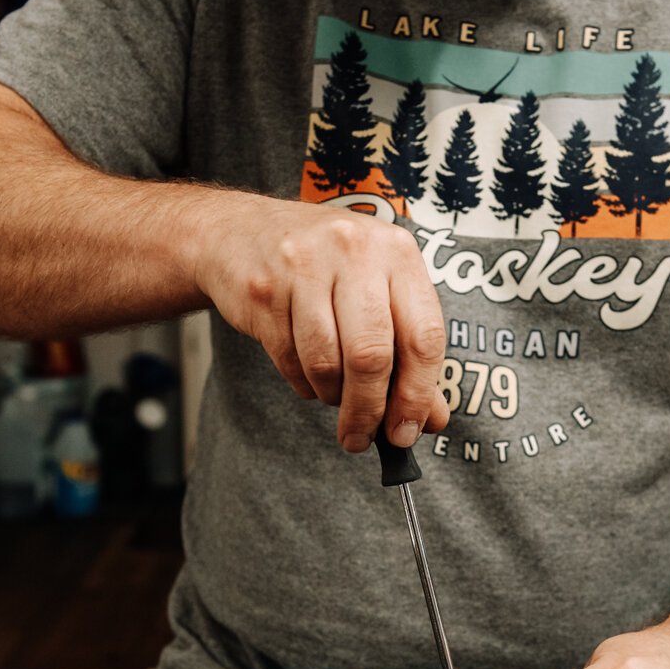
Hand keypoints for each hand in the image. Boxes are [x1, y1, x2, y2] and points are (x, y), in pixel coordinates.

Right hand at [192, 194, 449, 451]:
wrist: (239, 231)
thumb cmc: (325, 267)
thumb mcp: (377, 292)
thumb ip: (409, 353)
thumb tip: (430, 420)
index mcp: (397, 252)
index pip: (423, 336)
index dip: (417, 395)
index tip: (407, 431)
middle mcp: (354, 251)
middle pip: (371, 355)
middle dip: (368, 409)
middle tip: (361, 437)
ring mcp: (304, 267)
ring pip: (326, 363)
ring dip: (332, 396)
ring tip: (333, 394)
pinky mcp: (263, 289)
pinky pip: (289, 360)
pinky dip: (303, 382)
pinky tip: (307, 373)